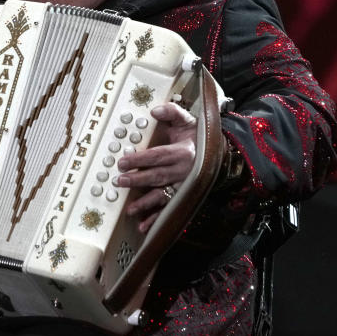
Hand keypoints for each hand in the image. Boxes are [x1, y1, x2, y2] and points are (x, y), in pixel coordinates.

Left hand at [115, 102, 196, 232]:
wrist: (217, 154)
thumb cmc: (196, 136)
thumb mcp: (187, 120)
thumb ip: (172, 112)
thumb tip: (154, 110)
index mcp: (183, 152)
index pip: (157, 156)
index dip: (140, 159)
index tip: (123, 161)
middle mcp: (183, 171)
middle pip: (157, 176)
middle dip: (137, 180)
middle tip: (119, 181)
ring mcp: (183, 186)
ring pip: (162, 196)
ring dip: (145, 203)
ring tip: (130, 209)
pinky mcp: (183, 196)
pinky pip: (169, 209)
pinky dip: (156, 218)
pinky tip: (143, 226)